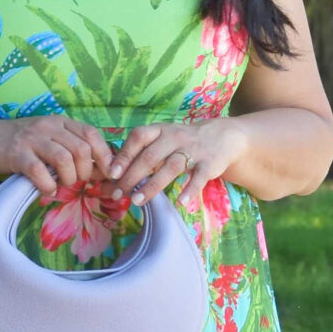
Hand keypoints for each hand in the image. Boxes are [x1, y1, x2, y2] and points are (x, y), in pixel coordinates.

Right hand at [0, 113, 113, 199]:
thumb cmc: (19, 143)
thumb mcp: (47, 138)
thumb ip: (70, 148)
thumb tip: (99, 170)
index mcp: (60, 122)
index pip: (92, 134)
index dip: (104, 155)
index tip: (107, 173)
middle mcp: (48, 126)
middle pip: (81, 149)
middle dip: (85, 172)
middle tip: (78, 182)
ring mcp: (32, 139)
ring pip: (65, 159)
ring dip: (69, 179)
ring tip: (62, 185)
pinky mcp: (17, 154)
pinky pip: (40, 173)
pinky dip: (48, 186)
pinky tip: (46, 189)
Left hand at [108, 116, 242, 208]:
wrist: (220, 137)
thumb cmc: (181, 143)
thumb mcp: (161, 140)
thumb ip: (141, 154)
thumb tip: (113, 176)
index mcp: (160, 130)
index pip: (138, 138)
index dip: (124, 155)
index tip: (112, 174)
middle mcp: (175, 137)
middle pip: (150, 156)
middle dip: (132, 176)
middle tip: (118, 195)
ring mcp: (193, 150)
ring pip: (171, 167)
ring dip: (152, 185)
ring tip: (137, 201)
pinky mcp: (209, 164)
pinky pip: (199, 178)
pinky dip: (190, 189)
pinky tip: (181, 202)